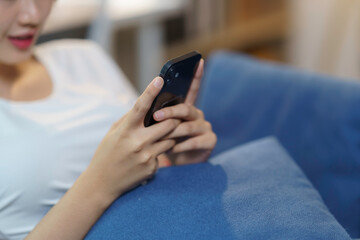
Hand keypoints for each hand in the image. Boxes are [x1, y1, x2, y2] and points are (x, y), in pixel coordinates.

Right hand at [87, 77, 179, 199]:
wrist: (102, 183)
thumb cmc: (107, 154)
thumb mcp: (113, 133)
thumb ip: (129, 119)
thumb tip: (146, 106)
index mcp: (125, 130)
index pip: (140, 106)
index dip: (151, 91)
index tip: (160, 79)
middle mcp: (137, 142)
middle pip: (168, 124)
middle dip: (174, 119)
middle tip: (174, 116)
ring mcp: (146, 156)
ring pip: (171, 139)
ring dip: (170, 135)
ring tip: (160, 136)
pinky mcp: (152, 167)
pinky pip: (163, 154)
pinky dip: (160, 151)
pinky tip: (148, 155)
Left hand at [155, 58, 215, 165]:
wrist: (178, 164)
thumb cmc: (166, 142)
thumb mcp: (161, 128)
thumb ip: (159, 116)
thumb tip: (148, 107)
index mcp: (186, 108)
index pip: (192, 89)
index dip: (196, 75)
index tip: (198, 60)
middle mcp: (198, 114)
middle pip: (186, 108)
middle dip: (170, 112)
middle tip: (156, 116)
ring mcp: (205, 127)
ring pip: (190, 125)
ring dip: (174, 132)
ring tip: (162, 138)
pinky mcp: (210, 141)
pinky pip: (195, 141)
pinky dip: (182, 146)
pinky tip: (173, 150)